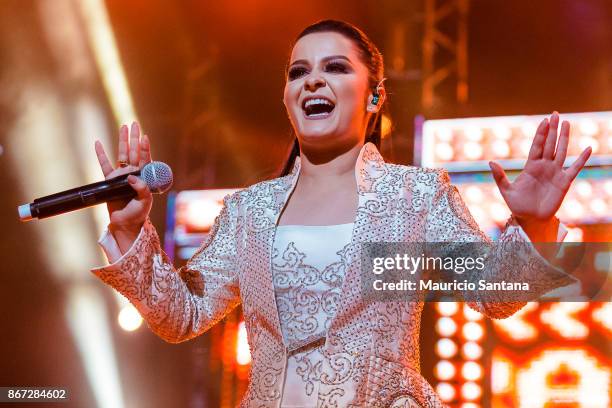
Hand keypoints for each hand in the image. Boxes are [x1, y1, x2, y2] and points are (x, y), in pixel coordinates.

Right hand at [94, 122, 152, 233]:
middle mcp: (134, 173)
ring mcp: (122, 175)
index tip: (144, 137)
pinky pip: (104, 164)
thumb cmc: (138, 213)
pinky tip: (97, 142)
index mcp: (145, 177)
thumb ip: (142, 189)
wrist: (125, 223)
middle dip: (135, 138)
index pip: (146, 159)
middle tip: (134, 124)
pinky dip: (100, 154)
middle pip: (134, 152)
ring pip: (122, 154)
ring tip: (124, 127)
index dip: (145, 148)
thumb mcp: (145, 202)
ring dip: (123, 141)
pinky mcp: (110, 180)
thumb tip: (132, 177)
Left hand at [489, 112, 591, 232]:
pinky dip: (582, 159)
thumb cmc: (518, 205)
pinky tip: (588, 148)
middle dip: (552, 130)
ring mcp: (555, 173)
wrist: (530, 219)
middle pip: (549, 144)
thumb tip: (491, 162)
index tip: (543, 120)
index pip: (536, 146)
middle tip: (555, 114)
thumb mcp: (506, 190)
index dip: (540, 134)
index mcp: (530, 166)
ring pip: (561, 152)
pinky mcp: (564, 182)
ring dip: (564, 138)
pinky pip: (574, 168)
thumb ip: (499, 176)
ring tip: (567, 123)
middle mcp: (544, 166)